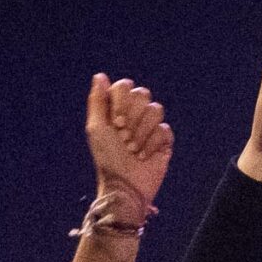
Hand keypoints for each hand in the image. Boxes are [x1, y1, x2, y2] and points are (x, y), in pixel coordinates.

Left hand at [84, 73, 171, 222]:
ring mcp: (151, 126)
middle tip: (124, 138)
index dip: (121, 102)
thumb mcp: (96, 129)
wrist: (124, 185)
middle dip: (132, 119)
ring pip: (156, 110)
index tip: (115, 123)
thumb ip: (97, 100)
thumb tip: (100, 76)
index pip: (125, 86)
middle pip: (143, 94)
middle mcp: (135, 114)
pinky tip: (144, 156)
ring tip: (133, 149)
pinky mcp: (164, 140)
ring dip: (141, 133)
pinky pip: (165, 129)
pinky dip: (152, 144)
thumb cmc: (107, 159)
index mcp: (117, 108)